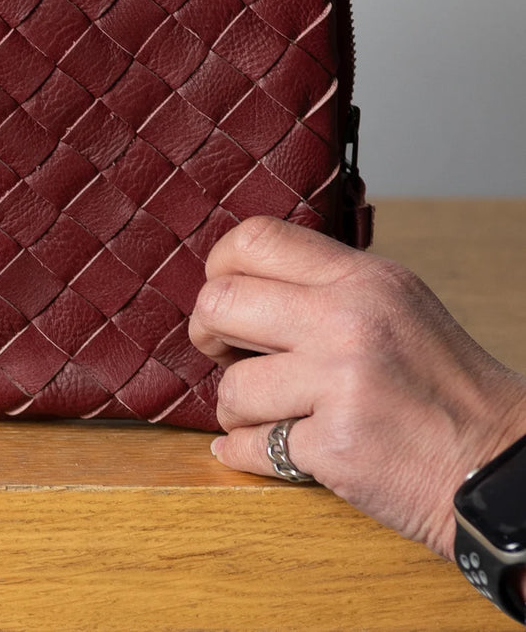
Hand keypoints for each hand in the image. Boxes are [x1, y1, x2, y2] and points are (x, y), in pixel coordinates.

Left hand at [190, 216, 525, 559]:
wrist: (501, 466)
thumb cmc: (442, 389)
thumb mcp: (398, 307)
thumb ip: (326, 287)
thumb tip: (237, 279)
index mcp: (365, 280)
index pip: (257, 238)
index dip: (219, 267)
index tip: (221, 298)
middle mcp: (351, 321)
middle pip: (222, 302)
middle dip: (207, 334)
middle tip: (221, 353)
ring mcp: (341, 383)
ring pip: (231, 385)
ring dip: (237, 408)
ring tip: (267, 414)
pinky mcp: (335, 445)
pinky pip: (250, 445)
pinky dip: (249, 454)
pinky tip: (274, 449)